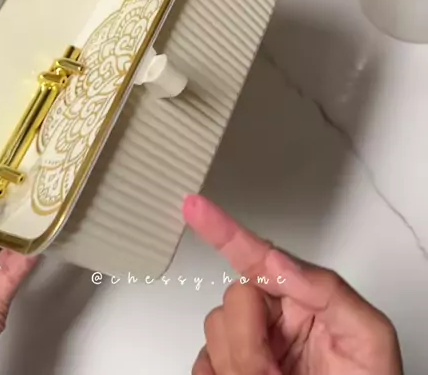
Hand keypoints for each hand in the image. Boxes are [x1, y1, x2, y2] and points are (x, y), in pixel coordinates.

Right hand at [184, 195, 402, 374]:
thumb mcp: (368, 336)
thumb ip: (328, 290)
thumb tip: (279, 263)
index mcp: (304, 297)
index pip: (259, 256)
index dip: (223, 229)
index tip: (195, 207)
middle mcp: (274, 318)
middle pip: (234, 299)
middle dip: (248, 339)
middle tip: (274, 372)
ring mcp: (252, 347)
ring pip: (215, 332)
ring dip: (239, 364)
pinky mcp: (231, 373)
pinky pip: (202, 365)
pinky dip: (217, 374)